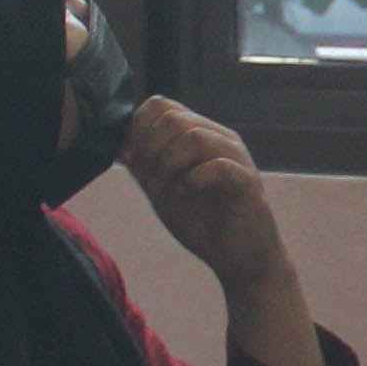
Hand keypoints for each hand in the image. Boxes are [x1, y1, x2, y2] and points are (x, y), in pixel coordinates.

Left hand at [122, 101, 293, 292]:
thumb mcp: (163, 192)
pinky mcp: (247, 182)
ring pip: (195, 136)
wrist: (240, 260)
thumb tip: (119, 145)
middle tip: (149, 179)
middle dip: (149, 148)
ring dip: (169, 164)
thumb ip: (144, 168)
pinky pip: (218, 166)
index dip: (138, 129)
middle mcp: (219, 139)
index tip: (131, 160)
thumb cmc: (204, 223)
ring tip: (166, 189)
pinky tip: (186, 195)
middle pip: (173, 117)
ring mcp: (236, 158)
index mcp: (199, 135)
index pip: (162, 105)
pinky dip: (193, 180)